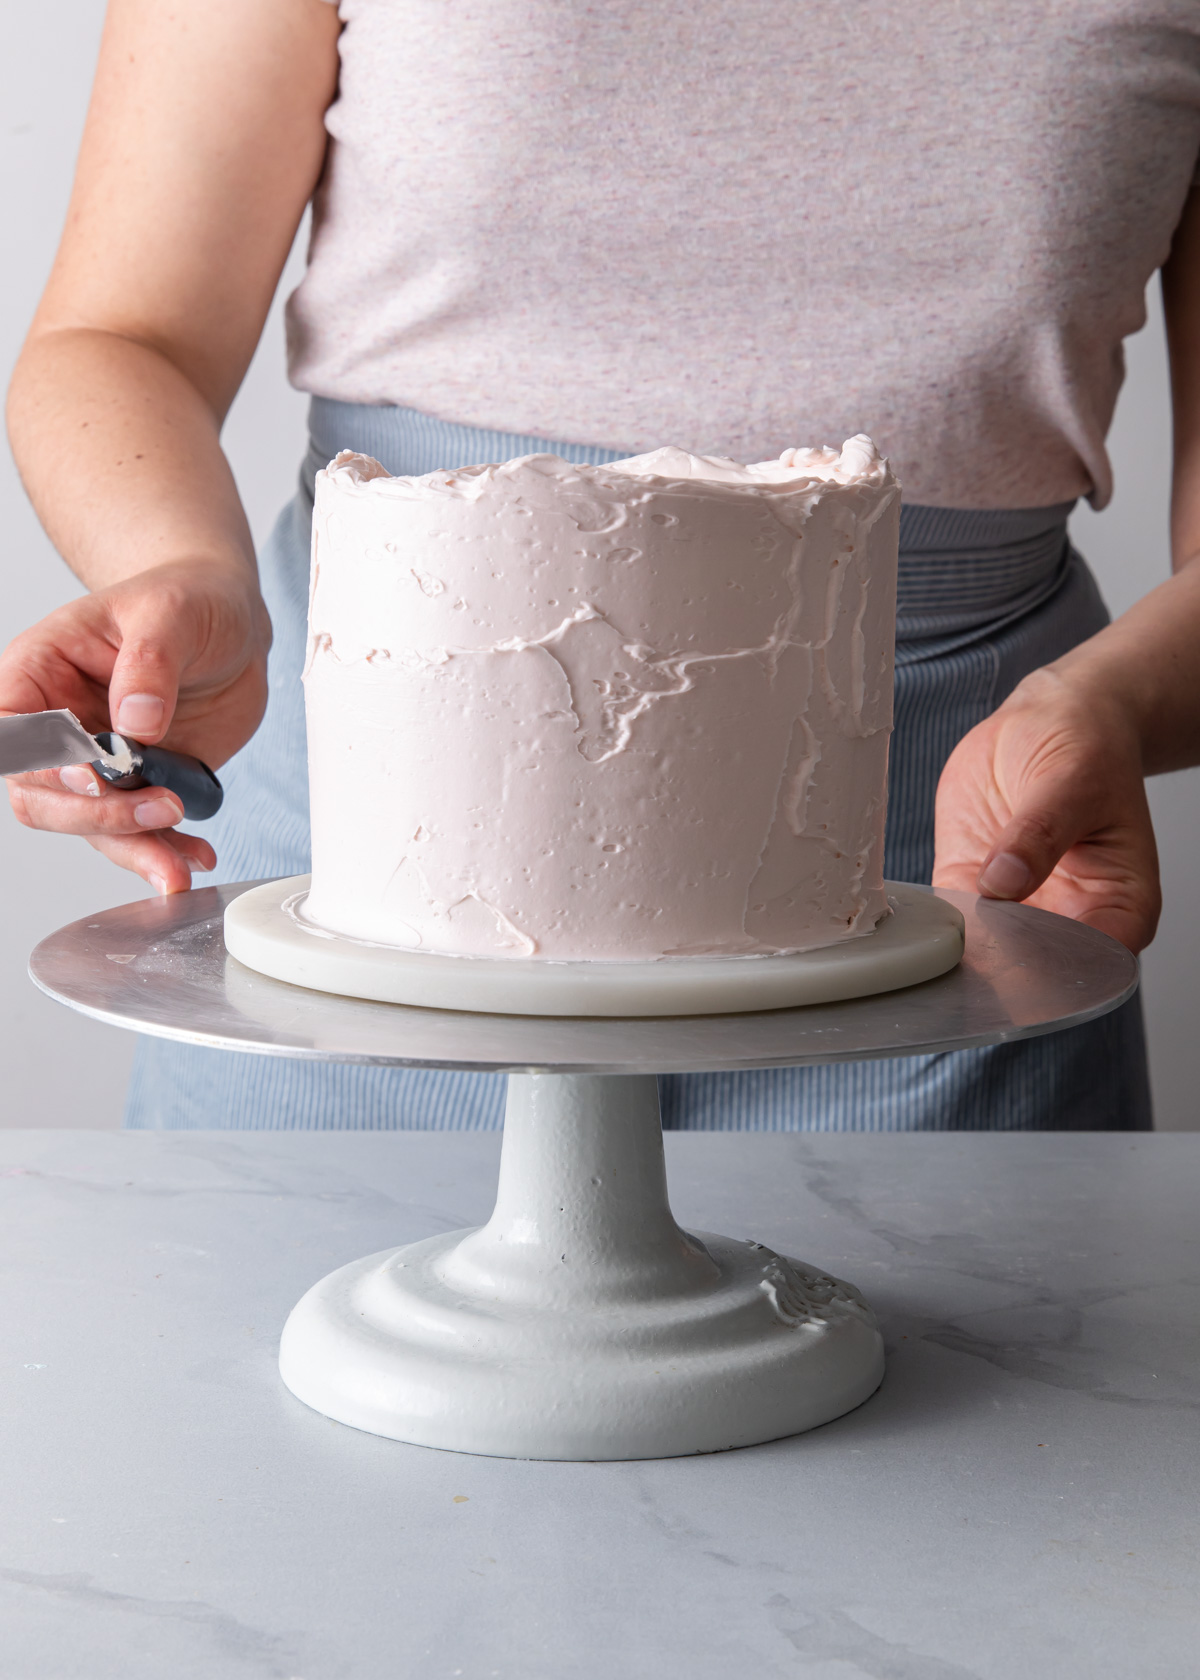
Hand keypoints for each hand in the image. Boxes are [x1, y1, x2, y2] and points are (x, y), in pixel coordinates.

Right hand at [0, 559, 270, 893]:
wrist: (229, 623)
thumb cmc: (183, 600)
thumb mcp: (170, 613)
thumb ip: (150, 663)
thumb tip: (136, 722)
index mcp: (39, 672)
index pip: (11, 730)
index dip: (38, 761)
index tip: (89, 773)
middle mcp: (58, 725)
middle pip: (40, 794)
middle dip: (96, 814)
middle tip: (161, 808)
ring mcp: (97, 762)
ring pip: (88, 824)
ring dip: (132, 849)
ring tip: (178, 864)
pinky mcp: (138, 785)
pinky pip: (138, 831)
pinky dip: (165, 850)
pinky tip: (194, 857)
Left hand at [932, 666, 1160, 952]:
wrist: (1047, 720)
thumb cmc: (1085, 747)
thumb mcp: (1072, 781)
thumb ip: (1039, 834)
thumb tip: (1003, 883)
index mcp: (1120, 904)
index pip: (1096, 960)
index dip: (1058, 969)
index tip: (1019, 956)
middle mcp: (1070, 916)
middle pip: (1038, 971)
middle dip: (1003, 971)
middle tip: (970, 952)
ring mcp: (1018, 907)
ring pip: (988, 953)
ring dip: (961, 954)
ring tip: (940, 941)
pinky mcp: (971, 887)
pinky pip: (949, 919)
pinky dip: (933, 924)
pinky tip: (919, 919)